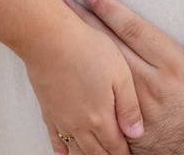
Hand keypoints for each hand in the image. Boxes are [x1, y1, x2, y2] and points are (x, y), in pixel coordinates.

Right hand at [19, 15, 143, 154]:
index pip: (115, 145)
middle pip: (96, 151)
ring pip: (76, 147)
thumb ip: (129, 107)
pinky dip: (61, 147)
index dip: (123, 153)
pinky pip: (54, 136)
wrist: (50, 39)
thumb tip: (136, 133)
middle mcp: (79, 123)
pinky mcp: (47, 108)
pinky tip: (64, 154)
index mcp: (100, 117)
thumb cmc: (90, 50)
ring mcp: (61, 118)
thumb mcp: (120, 75)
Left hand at [63, 0, 183, 154]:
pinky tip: (67, 75)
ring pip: (102, 73)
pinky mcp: (129, 128)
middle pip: (111, 46)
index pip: (135, 29)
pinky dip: (84, 88)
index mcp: (174, 65)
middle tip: (63, 2)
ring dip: (81, 50)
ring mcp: (137, 108)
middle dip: (86, 22)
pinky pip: (103, 105)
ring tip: (59, 32)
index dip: (111, 9)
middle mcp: (152, 84)